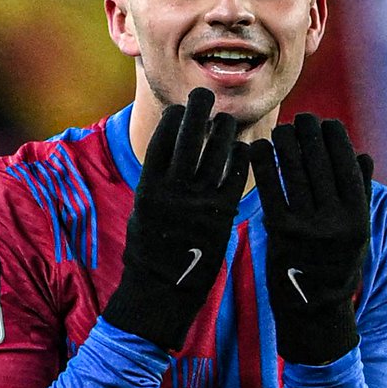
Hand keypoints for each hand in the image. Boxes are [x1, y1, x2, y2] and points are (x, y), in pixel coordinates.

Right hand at [105, 88, 249, 350]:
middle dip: (196, 111)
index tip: (180, 108)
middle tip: (203, 94)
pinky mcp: (221, 217)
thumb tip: (166, 158)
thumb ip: (155, 187)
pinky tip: (245, 148)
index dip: (172, 120)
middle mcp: (172, 193)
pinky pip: (236, 177)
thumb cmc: (150, 255)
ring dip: (222, 130)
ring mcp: (198, 204)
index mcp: (148, 190)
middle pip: (188, 138)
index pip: (161, 141)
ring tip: (226, 119)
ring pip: (215, 153)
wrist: (162, 293)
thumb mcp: (141, 216)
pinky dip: (241, 158)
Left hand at [250, 114, 372, 363]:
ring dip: (287, 144)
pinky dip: (264, 165)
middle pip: (321, 164)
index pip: (347, 165)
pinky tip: (259, 148)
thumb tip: (362, 155)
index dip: (335, 139)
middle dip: (309, 135)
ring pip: (296, 172)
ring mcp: (307, 228)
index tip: (325, 124)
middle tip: (300, 119)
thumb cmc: (335, 267)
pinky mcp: (280, 233)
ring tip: (282, 130)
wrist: (312, 311)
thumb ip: (360, 196)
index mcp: (358, 218)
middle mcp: (336, 222)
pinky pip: (271, 189)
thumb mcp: (357, 236)